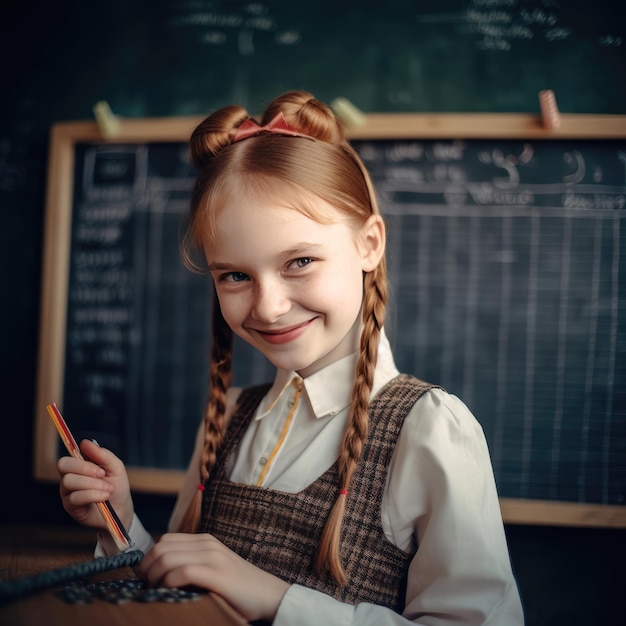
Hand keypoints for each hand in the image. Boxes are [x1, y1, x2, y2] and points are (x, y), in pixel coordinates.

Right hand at [57, 439, 132, 532]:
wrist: (121, 510)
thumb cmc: (117, 487)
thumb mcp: (115, 467)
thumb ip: (102, 454)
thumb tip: (84, 442)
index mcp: (79, 467)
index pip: (68, 458)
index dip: (82, 460)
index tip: (101, 467)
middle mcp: (70, 478)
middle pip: (63, 465)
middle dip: (85, 469)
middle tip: (103, 475)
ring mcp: (68, 493)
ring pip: (69, 481)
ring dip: (92, 484)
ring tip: (108, 490)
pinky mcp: (71, 507)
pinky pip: (75, 497)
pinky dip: (93, 495)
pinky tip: (104, 497)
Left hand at [138, 533, 289, 621]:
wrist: (269, 595)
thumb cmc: (239, 588)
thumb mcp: (213, 569)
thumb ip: (193, 565)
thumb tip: (160, 575)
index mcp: (205, 541)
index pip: (165, 540)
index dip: (149, 559)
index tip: (146, 579)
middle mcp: (208, 544)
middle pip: (162, 547)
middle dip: (147, 568)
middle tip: (146, 587)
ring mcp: (213, 557)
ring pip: (168, 558)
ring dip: (154, 577)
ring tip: (155, 592)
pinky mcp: (217, 574)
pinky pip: (182, 572)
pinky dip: (168, 583)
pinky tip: (169, 593)